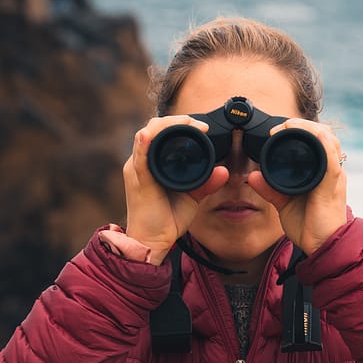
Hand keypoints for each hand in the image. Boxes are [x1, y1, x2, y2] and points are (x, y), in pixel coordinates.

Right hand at [122, 116, 229, 263]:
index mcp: (152, 162)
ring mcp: (137, 169)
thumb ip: (206, 183)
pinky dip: (143, 144)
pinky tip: (149, 135)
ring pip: (146, 135)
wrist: (153, 242)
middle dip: (176, 120)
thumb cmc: (167, 219)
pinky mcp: (138, 180)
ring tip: (187, 123)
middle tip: (199, 124)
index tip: (203, 127)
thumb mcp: (192, 196)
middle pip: (153, 128)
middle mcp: (142, 162)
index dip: (180, 123)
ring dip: (165, 126)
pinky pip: (139, 158)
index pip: (162, 133)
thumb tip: (224, 171)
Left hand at [246, 118, 347, 254]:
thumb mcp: (284, 203)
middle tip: (282, 125)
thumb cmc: (309, 226)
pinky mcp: (332, 187)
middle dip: (304, 125)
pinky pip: (332, 161)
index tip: (277, 130)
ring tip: (292, 125)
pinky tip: (316, 136)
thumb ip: (270, 189)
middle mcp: (330, 171)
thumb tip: (252, 176)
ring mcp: (333, 177)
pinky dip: (325, 146)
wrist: (322, 247)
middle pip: (324, 135)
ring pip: (330, 142)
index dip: (300, 129)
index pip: (316, 141)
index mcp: (321, 172)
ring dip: (311, 129)